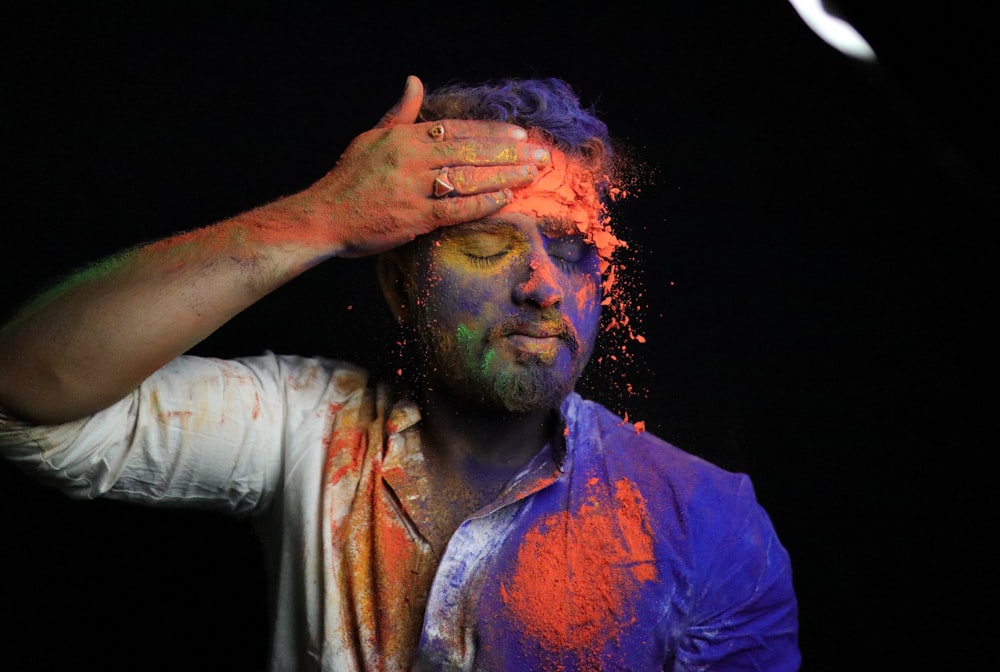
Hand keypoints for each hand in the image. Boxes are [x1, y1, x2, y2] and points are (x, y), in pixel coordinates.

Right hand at [299, 75, 549, 256]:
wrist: (323, 217)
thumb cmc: (348, 179)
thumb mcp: (371, 137)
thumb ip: (399, 113)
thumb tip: (414, 81)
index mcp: (404, 137)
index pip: (458, 130)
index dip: (492, 132)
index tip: (520, 134)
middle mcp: (412, 159)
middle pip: (471, 151)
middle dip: (510, 152)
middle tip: (541, 154)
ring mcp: (413, 188)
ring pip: (469, 177)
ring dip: (505, 174)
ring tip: (532, 173)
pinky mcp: (414, 217)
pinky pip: (456, 209)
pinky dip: (482, 203)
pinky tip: (506, 198)